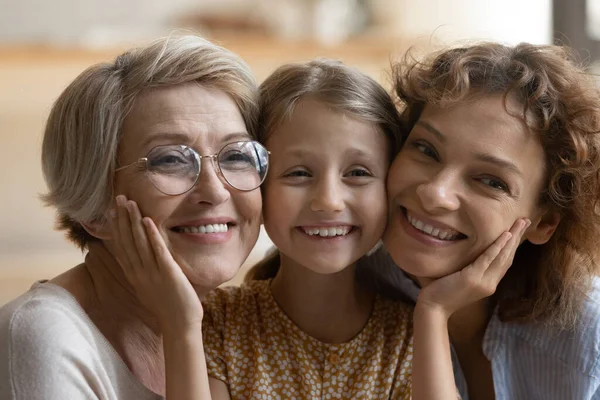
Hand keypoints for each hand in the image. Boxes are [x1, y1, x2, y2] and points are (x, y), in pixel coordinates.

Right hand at [110, 195, 203, 332]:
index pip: (122, 247)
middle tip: (118, 198)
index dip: (117, 228)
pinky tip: (148, 220)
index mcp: (135, 275)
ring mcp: (152, 273)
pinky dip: (152, 235)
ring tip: (129, 203)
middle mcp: (139, 272)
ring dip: (134, 221)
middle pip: (127, 241)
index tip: (112, 211)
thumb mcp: (150, 287)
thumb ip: (145, 272)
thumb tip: (142, 259)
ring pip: (139, 243)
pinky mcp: (167, 273)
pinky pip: (158, 251)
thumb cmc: (169, 306)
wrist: (180, 325)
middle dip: (122, 218)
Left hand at [416, 218, 530, 317]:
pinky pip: (488, 259)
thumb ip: (469, 269)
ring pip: (502, 256)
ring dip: (513, 237)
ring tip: (521, 222)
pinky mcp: (472, 278)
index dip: (513, 246)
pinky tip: (506, 235)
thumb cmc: (440, 293)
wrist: (433, 309)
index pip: (505, 262)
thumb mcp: (460, 280)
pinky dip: (498, 246)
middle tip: (526, 220)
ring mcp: (483, 282)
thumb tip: (468, 252)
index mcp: (488, 284)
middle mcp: (489, 283)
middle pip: (508, 257)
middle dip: (517, 237)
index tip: (519, 231)